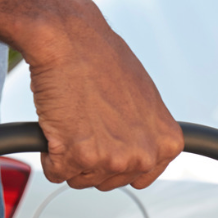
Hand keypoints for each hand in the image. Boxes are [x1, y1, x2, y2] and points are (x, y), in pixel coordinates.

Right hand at [24, 0, 183, 191]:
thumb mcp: (144, 99)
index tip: (109, 140)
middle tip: (86, 120)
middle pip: (110, 180)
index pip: (142, 177)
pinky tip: (56, 124)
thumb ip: (146, 132)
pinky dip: (49, 154)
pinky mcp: (78, 157)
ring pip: (82, 178)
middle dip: (92, 157)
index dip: (118, 158)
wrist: (68, 37)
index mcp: (167, 143)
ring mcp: (112, 159)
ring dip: (70, 155)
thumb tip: (137, 148)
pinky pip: (56, 173)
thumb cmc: (102, 59)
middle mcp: (144, 155)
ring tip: (74, 117)